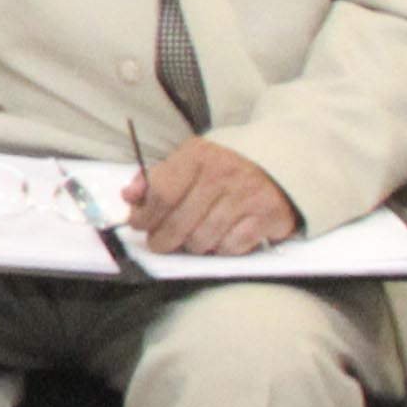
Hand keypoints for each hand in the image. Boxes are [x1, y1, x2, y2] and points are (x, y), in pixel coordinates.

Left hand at [122, 138, 302, 259]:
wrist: (278, 166)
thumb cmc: (223, 168)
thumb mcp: (188, 162)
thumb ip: (155, 179)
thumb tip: (129, 196)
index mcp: (197, 156)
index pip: (161, 193)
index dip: (145, 215)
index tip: (139, 225)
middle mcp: (221, 174)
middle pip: (179, 223)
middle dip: (164, 239)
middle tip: (161, 242)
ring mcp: (246, 196)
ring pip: (202, 239)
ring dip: (193, 245)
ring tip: (193, 238)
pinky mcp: (267, 216)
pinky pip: (230, 247)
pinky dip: (221, 249)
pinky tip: (221, 239)